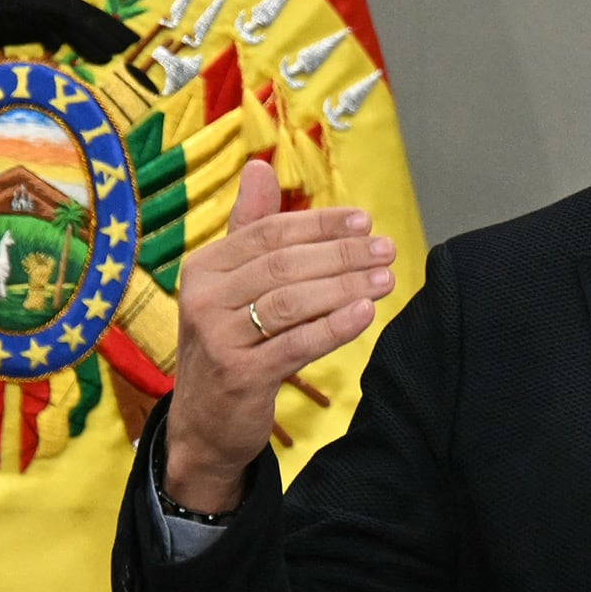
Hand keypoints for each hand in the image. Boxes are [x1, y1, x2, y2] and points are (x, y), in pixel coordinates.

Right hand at [162, 159, 396, 511]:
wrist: (204, 424)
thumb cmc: (229, 344)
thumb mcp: (231, 285)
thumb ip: (249, 228)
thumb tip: (260, 166)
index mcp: (204, 268)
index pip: (269, 232)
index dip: (320, 224)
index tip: (365, 221)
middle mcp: (203, 299)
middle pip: (284, 264)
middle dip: (342, 254)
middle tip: (386, 250)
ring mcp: (218, 338)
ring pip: (292, 301)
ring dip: (346, 286)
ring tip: (386, 279)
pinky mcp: (239, 375)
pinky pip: (296, 343)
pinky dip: (334, 326)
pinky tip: (365, 313)